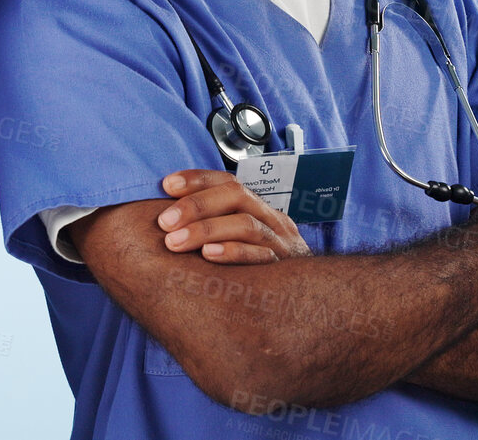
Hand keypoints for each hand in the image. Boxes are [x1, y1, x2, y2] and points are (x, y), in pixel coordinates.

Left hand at [155, 169, 311, 263]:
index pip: (228, 182)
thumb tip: (167, 220)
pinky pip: (260, 257)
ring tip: (174, 242)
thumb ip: (215, 225)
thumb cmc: (262, 267)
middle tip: (164, 222)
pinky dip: (232, 253)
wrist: (313, 298)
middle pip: (235, 197)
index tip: (166, 185)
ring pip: (245, 225)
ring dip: (206, 230)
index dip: (197, 180)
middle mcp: (271, 220)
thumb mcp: (243, 239)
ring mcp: (280, 244)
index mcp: (258, 208)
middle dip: (195, 205)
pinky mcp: (283, 270)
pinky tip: (208, 255)